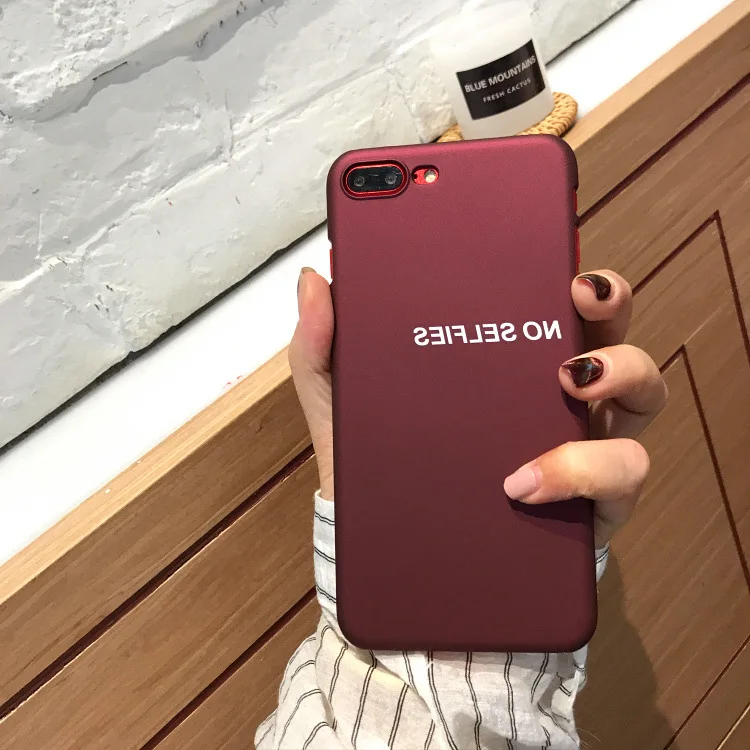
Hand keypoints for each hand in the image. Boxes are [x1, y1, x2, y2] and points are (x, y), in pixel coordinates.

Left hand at [289, 267, 666, 546]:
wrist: (404, 560)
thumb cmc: (385, 466)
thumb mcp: (344, 404)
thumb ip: (324, 346)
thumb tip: (316, 280)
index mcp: (504, 357)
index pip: (549, 296)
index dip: (565, 263)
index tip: (557, 247)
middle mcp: (554, 392)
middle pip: (612, 328)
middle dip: (611, 300)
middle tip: (575, 293)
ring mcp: (581, 442)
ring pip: (644, 391)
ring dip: (621, 372)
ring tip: (566, 381)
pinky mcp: (591, 502)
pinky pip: (624, 473)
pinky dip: (583, 469)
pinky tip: (525, 480)